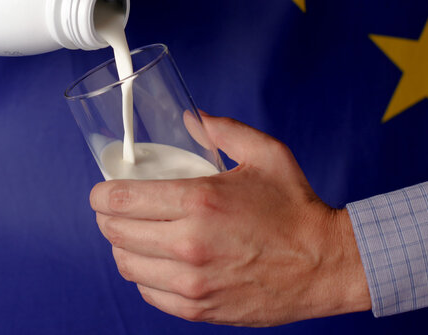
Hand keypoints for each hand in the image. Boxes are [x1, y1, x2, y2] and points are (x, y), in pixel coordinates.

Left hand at [90, 114, 370, 325]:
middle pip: (115, 232)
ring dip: (123, 247)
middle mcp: (189, 244)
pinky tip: (157, 263)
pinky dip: (145, 276)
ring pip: (126, 265)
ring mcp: (192, 282)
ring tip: (136, 236)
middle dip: (108, 217)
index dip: (101, 194)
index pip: (120, 199)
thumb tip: (191, 118)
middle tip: (117, 210)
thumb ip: (223, 130)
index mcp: (199, 201)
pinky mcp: (200, 309)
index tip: (102, 191)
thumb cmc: (296, 208)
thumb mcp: (265, 154)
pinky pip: (148, 293)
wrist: (326, 264)